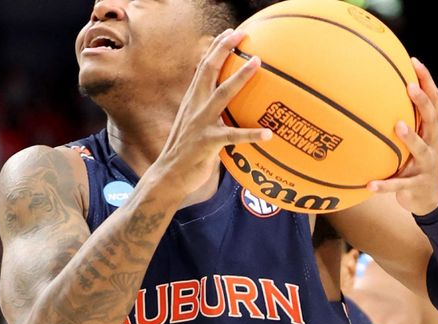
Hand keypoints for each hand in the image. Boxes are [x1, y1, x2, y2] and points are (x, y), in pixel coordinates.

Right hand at [157, 29, 271, 195]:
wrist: (168, 176)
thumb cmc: (186, 153)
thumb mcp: (196, 126)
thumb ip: (210, 114)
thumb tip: (230, 110)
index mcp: (193, 101)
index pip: (204, 68)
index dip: (216, 48)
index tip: (230, 33)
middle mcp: (195, 106)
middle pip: (209, 70)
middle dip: (224, 49)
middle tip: (241, 34)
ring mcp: (201, 123)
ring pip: (223, 94)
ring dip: (240, 77)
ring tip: (257, 63)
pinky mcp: (207, 143)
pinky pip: (233, 137)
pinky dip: (251, 135)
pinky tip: (268, 134)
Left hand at [367, 59, 437, 214]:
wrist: (429, 197)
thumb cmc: (416, 161)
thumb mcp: (415, 140)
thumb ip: (404, 119)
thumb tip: (374, 94)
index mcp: (432, 130)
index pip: (434, 101)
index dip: (426, 81)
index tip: (414, 62)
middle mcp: (432, 143)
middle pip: (432, 119)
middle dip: (422, 102)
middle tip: (410, 88)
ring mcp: (426, 164)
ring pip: (420, 149)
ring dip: (410, 137)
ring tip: (398, 127)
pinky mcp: (415, 185)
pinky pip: (398, 184)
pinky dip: (384, 185)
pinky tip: (369, 185)